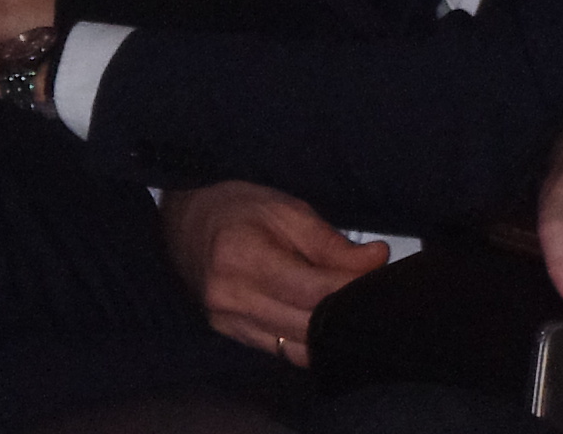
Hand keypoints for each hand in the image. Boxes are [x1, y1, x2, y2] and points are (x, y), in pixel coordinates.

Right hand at [158, 182, 388, 363]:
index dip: (353, 288)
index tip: (378, 277)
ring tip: (347, 306)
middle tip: (371, 293)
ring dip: (329, 332)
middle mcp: (232, 298)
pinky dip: (308, 341)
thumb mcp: (286, 210)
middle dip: (347, 311)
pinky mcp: (232, 336)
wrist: (184, 223)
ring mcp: (229, 322)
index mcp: (242, 257)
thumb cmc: (236, 209)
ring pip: (300, 347)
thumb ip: (332, 242)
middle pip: (309, 324)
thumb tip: (378, 260)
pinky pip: (284, 352)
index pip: (314, 292)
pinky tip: (321, 322)